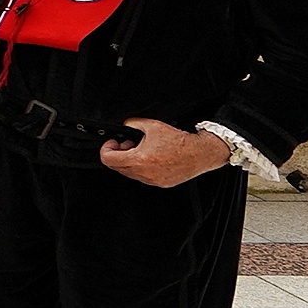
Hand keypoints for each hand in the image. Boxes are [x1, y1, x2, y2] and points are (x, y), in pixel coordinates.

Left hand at [100, 118, 229, 186]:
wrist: (200, 152)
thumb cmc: (180, 141)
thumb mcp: (152, 126)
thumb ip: (133, 124)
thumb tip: (125, 124)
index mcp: (139, 159)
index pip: (109, 159)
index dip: (107, 149)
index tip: (112, 143)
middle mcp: (144, 173)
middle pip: (117, 167)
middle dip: (118, 154)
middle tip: (127, 144)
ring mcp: (152, 180)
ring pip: (130, 173)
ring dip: (130, 161)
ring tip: (141, 150)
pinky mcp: (161, 183)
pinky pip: (143, 177)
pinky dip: (141, 168)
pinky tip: (150, 158)